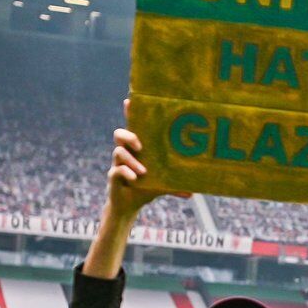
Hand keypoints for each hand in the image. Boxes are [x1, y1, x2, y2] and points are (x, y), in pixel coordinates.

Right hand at [107, 99, 189, 216]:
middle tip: (140, 145)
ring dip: (132, 161)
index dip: (130, 114)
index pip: (133, 127)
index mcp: (137, 149)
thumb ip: (175, 184)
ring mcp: (118, 164)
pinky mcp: (113, 176)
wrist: (130, 205)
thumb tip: (194, 192)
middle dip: (128, 136)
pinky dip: (126, 172)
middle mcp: (126, 153)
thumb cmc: (146, 188)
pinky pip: (116, 170)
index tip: (130, 101)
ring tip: (143, 172)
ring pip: (118, 153)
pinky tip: (134, 179)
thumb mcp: (162, 183)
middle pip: (119, 135)